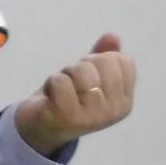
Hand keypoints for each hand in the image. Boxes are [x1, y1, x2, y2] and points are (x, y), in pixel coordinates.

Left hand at [15, 33, 135, 156]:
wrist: (40, 128)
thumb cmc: (68, 98)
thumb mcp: (89, 76)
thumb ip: (103, 57)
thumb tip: (113, 36)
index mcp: (125, 100)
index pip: (122, 60)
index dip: (99, 60)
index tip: (88, 76)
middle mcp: (114, 110)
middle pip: (101, 62)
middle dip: (81, 66)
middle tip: (72, 84)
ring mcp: (92, 116)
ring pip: (80, 71)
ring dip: (65, 75)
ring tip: (61, 91)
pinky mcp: (68, 117)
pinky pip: (60, 82)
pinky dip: (51, 83)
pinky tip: (51, 98)